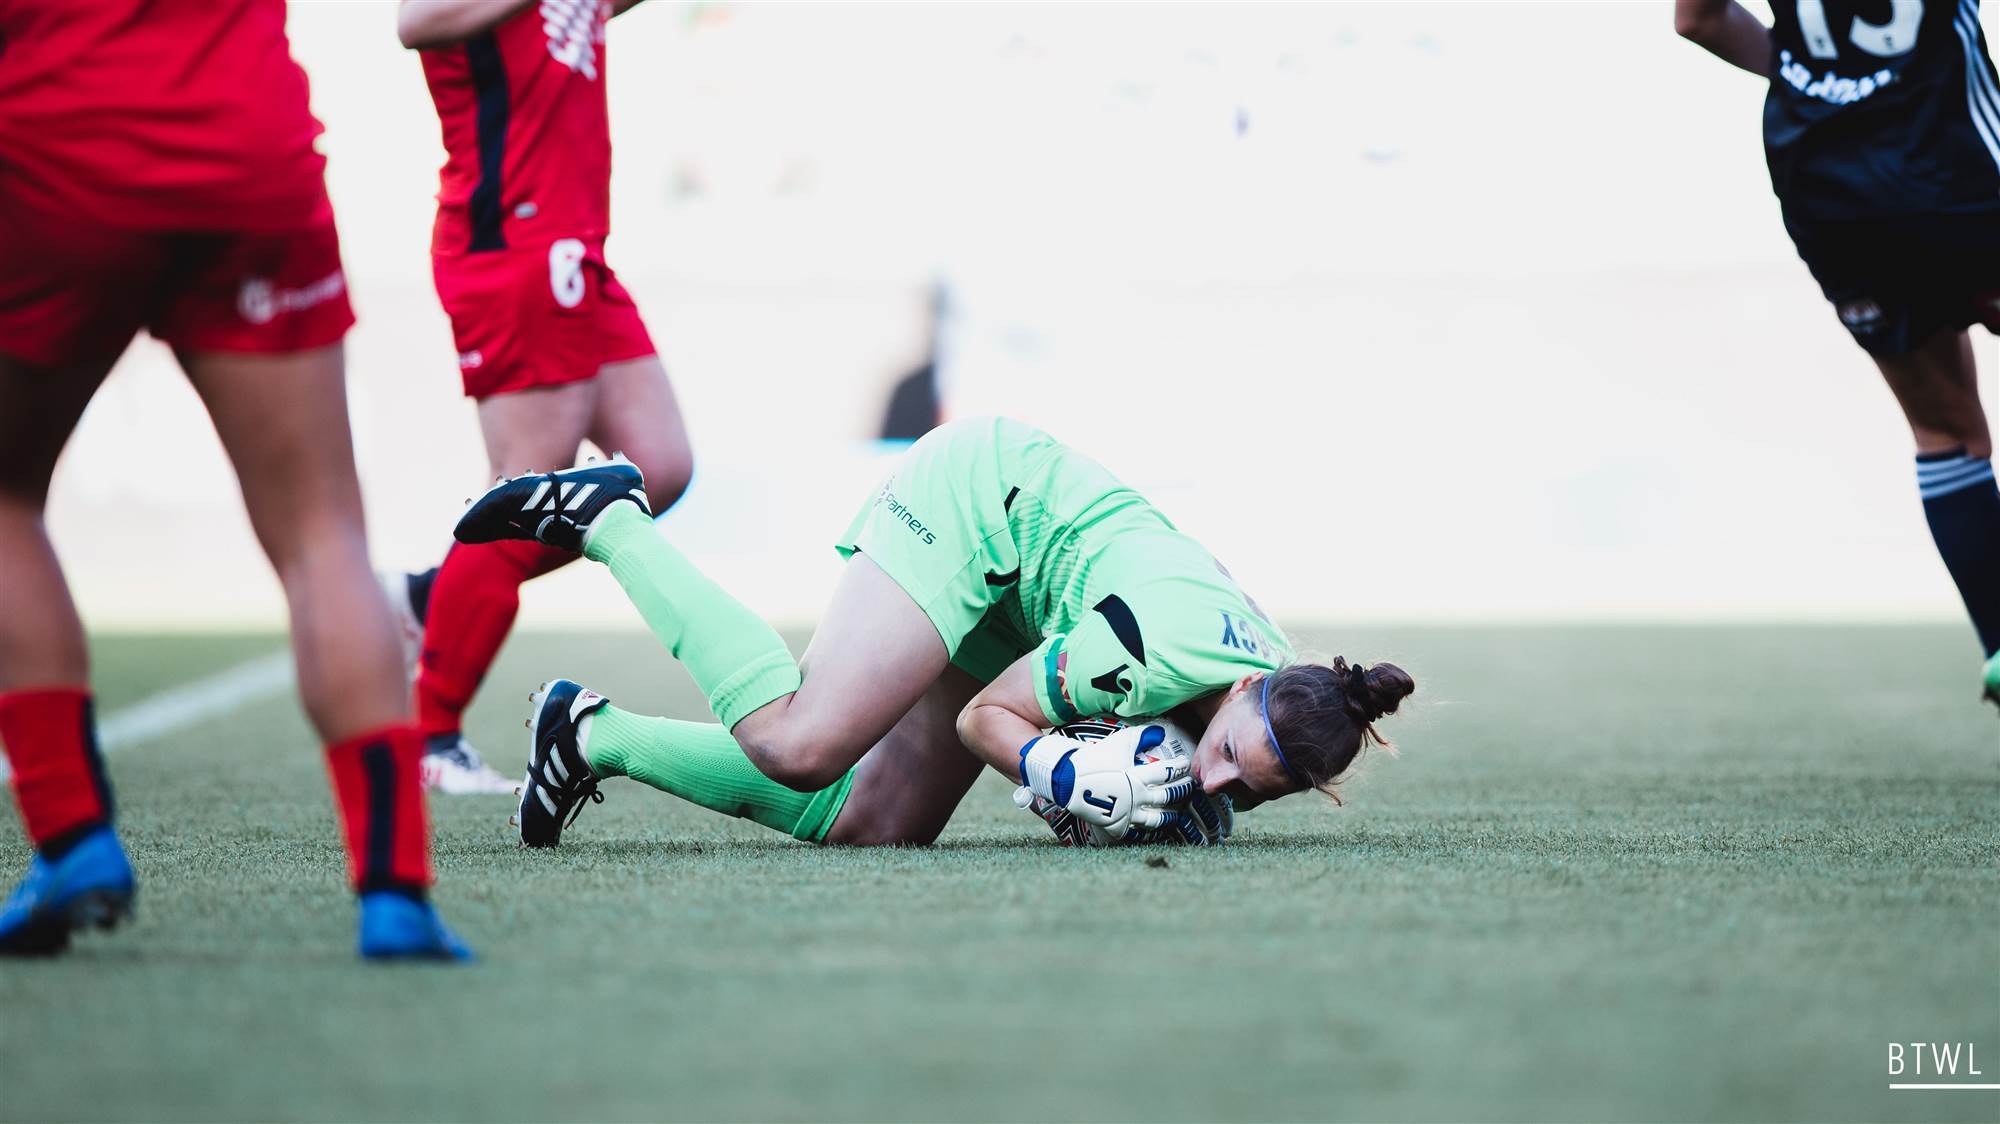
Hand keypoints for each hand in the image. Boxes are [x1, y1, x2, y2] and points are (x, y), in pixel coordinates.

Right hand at [1017, 734, 1193, 840]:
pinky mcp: (1115, 826)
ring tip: (1176, 816)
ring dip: (1169, 817)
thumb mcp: (1118, 743)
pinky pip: (1134, 831)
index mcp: (1137, 777)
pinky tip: (1150, 829)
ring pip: (1155, 819)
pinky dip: (1143, 831)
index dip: (1179, 769)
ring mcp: (1126, 814)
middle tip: (1190, 787)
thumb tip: (1160, 732)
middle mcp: (1135, 798)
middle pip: (1166, 796)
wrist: (1066, 779)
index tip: (1186, 766)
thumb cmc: (1093, 759)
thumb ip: (1140, 737)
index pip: (1166, 773)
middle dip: (1182, 791)